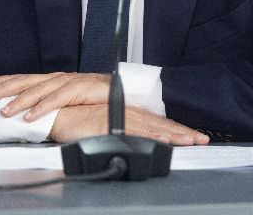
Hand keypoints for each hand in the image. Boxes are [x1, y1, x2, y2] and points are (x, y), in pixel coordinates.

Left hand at [0, 72, 109, 119]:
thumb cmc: (99, 101)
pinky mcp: (81, 88)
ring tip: (4, 110)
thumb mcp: (69, 106)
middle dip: (4, 85)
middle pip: (27, 80)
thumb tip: (28, 118)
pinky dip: (43, 107)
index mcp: (55, 81)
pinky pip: (58, 99)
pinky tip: (30, 116)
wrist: (126, 98)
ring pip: (39, 89)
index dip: (4, 81)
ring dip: (20, 99)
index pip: (25, 79)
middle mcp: (60, 78)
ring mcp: (70, 82)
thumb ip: (50, 109)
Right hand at [48, 104, 209, 145]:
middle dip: (182, 132)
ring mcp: (116, 117)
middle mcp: (124, 113)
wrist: (50, 111)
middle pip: (158, 123)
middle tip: (202, 139)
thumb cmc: (71, 118)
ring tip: (190, 141)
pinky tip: (163, 140)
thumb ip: (117, 130)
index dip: (175, 129)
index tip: (194, 136)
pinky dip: (150, 135)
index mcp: (124, 113)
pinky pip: (132, 131)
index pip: (155, 121)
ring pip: (150, 127)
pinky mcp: (106, 124)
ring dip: (172, 134)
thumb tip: (132, 140)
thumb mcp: (99, 124)